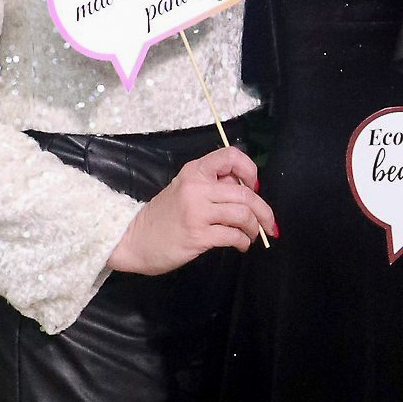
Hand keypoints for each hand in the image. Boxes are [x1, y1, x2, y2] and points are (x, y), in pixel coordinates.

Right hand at [108, 148, 272, 274]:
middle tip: (268, 224)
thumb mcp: (184, 190)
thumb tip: (247, 189)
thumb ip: (212, 186)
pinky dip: (243, 242)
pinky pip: (233, 236)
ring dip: (254, 228)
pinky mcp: (198, 235)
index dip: (250, 170)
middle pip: (246, 193)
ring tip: (251, 236)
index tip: (254, 186)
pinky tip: (240, 245)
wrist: (133, 239)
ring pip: (243, 214)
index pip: (230, 156)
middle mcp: (196, 187)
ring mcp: (197, 212)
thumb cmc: (162, 217)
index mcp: (194, 171)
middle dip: (264, 211)